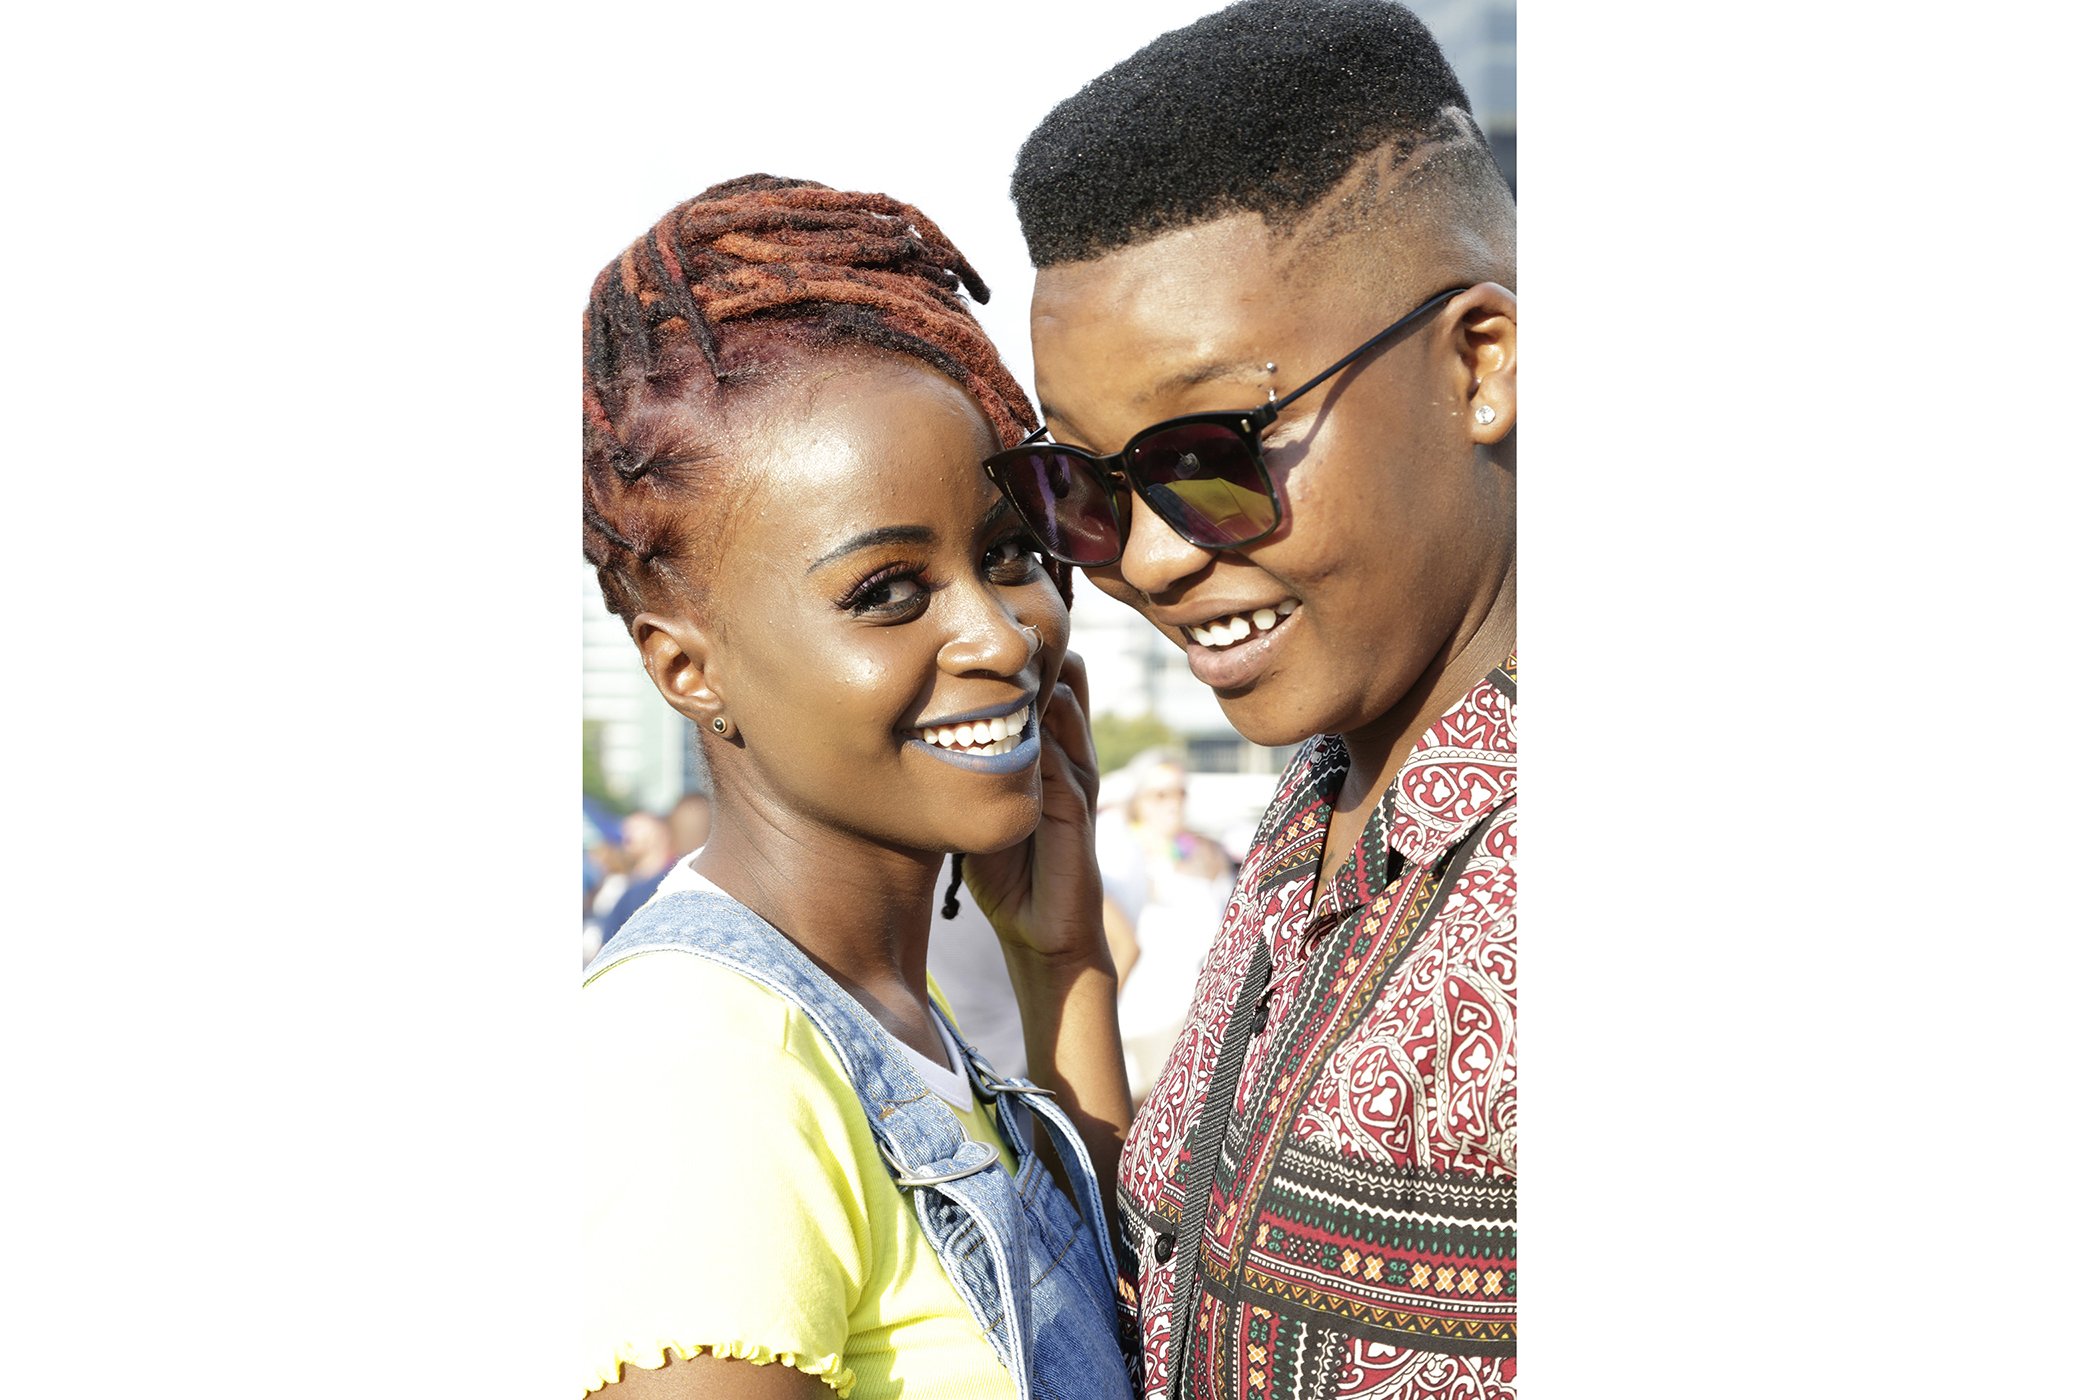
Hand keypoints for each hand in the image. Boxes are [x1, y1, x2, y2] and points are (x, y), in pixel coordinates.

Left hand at [964, 651, 1109, 966]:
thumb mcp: (978, 806)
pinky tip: (1005, 720)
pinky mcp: (1077, 811)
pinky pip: (1063, 758)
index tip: (973, 635)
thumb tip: (909, 737)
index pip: (1051, 678)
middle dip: (1032, 649)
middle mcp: (1072, 755)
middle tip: (987, 630)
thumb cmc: (1009, 870)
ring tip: (993, 659)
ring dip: (1034, 679)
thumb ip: (963, 770)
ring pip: (1069, 704)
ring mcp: (1079, 779)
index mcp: (1051, 750)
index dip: (1022, 651)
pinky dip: (1039, 734)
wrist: (1043, 930)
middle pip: (1069, 674)